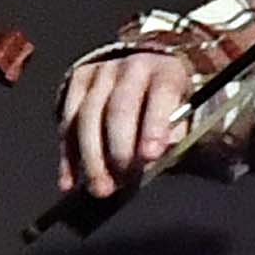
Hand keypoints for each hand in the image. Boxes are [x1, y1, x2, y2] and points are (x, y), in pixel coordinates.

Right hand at [56, 42, 200, 199]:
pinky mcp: (78, 82)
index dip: (154, 125)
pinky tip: (70, 181)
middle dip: (118, 149)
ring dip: (91, 158)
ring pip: (87, 116)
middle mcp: (133, 65)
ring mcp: (102, 72)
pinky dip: (68, 156)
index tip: (149, 156)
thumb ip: (176, 137)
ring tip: (100, 188)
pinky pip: (68, 123)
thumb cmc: (172, 110)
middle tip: (121, 181)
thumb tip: (156, 156)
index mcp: (168, 70)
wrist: (148, 84)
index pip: (161, 93)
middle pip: (118, 107)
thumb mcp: (187, 121)